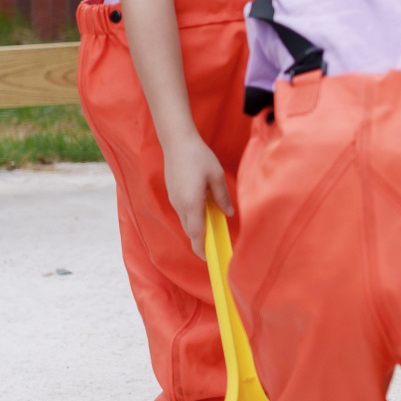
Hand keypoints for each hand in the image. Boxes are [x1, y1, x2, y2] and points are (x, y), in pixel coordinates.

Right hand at [163, 133, 230, 256]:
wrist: (177, 142)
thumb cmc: (199, 157)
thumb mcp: (216, 176)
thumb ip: (222, 197)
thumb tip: (228, 213)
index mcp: (191, 203)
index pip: (196, 233)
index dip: (201, 248)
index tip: (208, 258)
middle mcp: (180, 205)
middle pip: (190, 230)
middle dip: (200, 241)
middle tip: (214, 247)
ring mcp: (174, 199)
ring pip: (186, 221)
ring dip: (197, 228)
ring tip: (212, 230)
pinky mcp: (173, 194)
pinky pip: (183, 212)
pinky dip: (193, 218)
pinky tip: (204, 212)